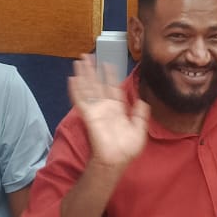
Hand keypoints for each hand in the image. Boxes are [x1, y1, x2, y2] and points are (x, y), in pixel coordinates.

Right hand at [68, 54, 149, 171]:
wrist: (116, 160)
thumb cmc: (127, 149)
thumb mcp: (140, 129)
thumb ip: (141, 114)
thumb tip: (143, 101)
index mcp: (117, 109)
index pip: (112, 88)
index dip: (109, 76)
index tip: (107, 64)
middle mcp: (105, 107)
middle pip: (96, 84)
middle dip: (92, 70)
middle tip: (87, 56)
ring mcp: (96, 110)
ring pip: (88, 88)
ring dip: (83, 74)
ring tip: (79, 61)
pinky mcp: (88, 116)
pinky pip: (81, 100)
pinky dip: (76, 90)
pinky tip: (73, 78)